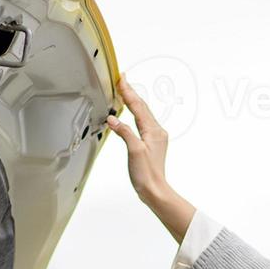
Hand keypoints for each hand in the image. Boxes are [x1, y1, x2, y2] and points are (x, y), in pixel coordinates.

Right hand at [108, 73, 176, 204]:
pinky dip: (135, 113)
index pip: (138, 106)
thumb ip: (124, 132)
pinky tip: (130, 112)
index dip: (128, 92)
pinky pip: (142, 122)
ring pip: (142, 113)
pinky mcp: (151, 143)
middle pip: (142, 107)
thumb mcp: (134, 150)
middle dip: (131, 93)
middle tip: (122, 79)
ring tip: (124, 91)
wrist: (154, 190)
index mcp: (153, 130)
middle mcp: (156, 131)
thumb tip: (113, 118)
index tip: (121, 79)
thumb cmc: (146, 173)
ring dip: (133, 101)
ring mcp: (155, 137)